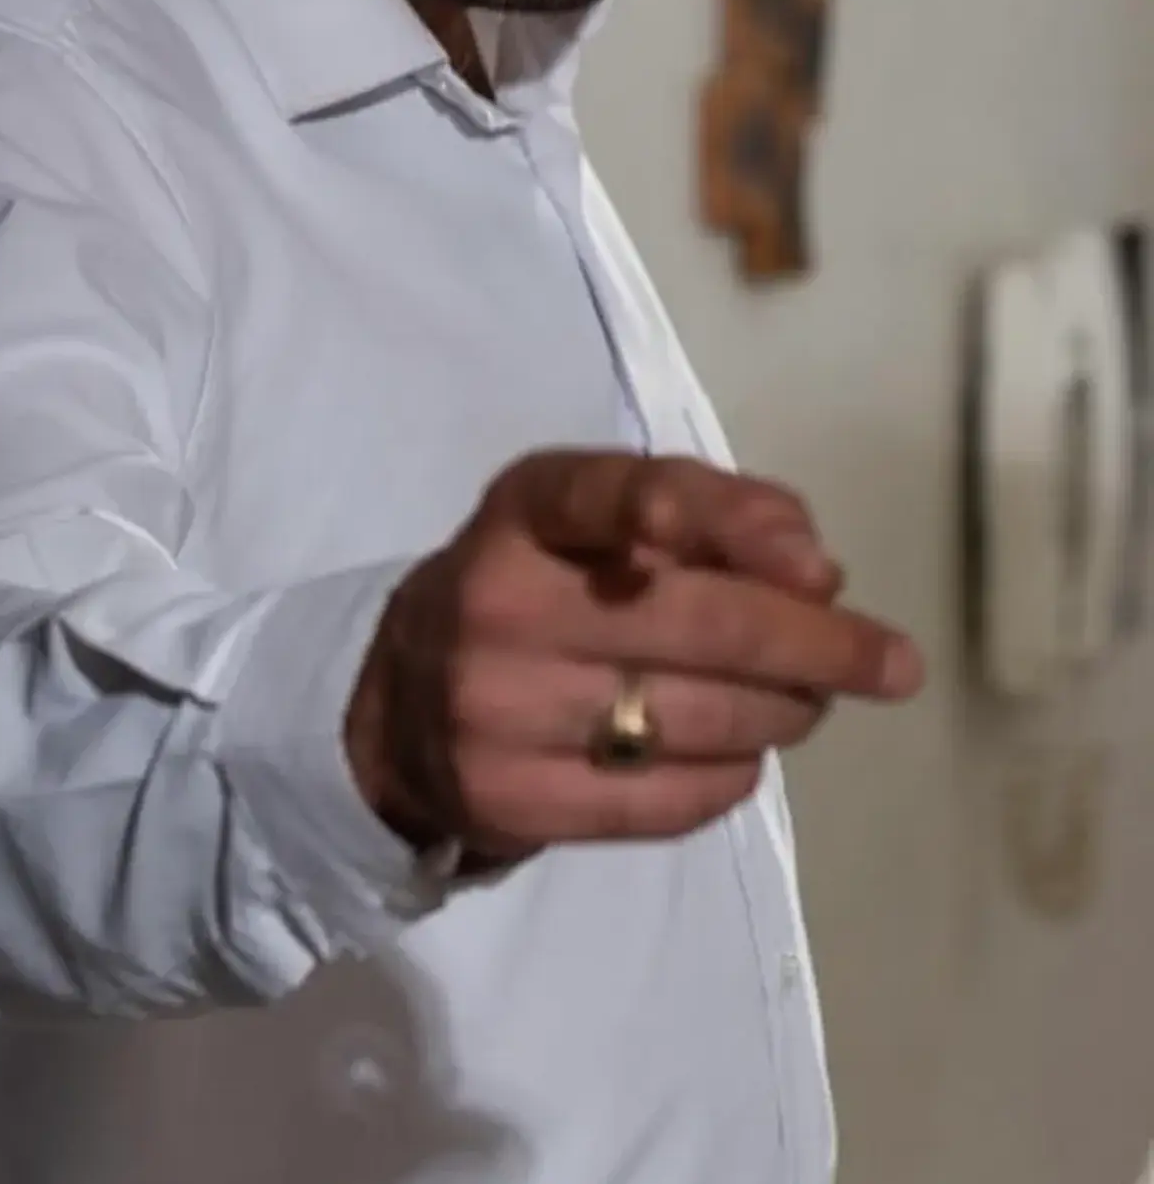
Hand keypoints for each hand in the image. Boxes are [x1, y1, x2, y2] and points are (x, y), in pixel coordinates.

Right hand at [344, 451, 922, 861]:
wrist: (400, 709)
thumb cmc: (534, 586)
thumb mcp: (590, 517)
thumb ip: (706, 511)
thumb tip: (816, 575)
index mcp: (524, 509)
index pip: (612, 493)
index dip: (716, 519)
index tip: (814, 566)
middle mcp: (499, 601)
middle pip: (697, 625)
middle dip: (819, 646)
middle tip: (891, 663)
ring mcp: (500, 708)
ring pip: (700, 718)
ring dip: (786, 712)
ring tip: (805, 702)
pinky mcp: (516, 799)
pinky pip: (671, 799)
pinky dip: (733, 775)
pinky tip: (740, 752)